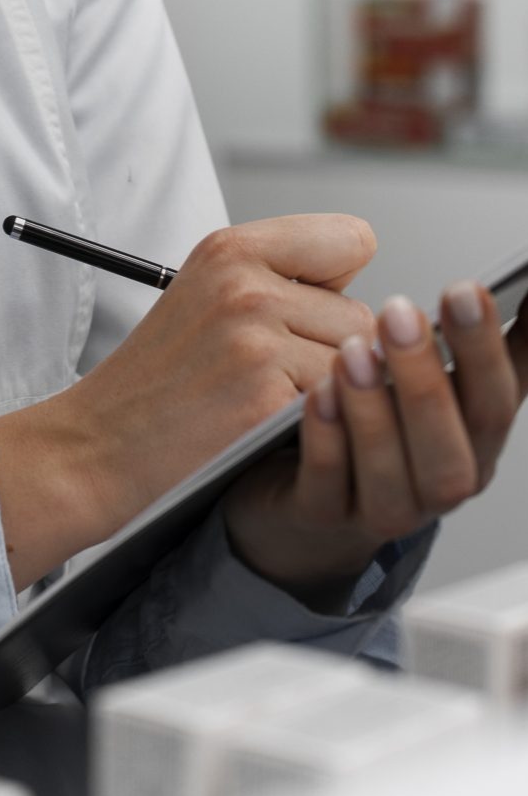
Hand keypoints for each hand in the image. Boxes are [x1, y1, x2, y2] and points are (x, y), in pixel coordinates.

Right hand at [0, 214, 377, 588]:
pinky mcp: (265, 396)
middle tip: (268, 376)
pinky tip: (265, 429)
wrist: (98, 443)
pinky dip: (315, 427)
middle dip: (333, 351)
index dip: (338, 284)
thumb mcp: (207, 296)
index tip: (304, 313)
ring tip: (266, 403)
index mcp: (230, 247)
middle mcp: (243, 281)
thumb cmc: (159, 381)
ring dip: (329, 395)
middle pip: (365, 314)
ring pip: (361, 366)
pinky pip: (340, 407)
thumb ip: (285, 281)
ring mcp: (254, 336)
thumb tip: (381, 307)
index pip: (352, 239)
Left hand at [222, 280, 527, 607]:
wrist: (298, 504)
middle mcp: (438, 480)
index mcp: (470, 437)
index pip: (497, 396)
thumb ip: (454, 336)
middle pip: (453, 446)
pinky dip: (328, 441)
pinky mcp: (322, 516)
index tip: (471, 288)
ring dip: (376, 411)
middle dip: (430, 378)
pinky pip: (329, 486)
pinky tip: (316, 393)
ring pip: (394, 476)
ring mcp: (383, 507)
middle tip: (401, 312)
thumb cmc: (365, 425)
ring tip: (353, 351)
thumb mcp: (421, 376)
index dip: (490, 347)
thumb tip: (490, 279)